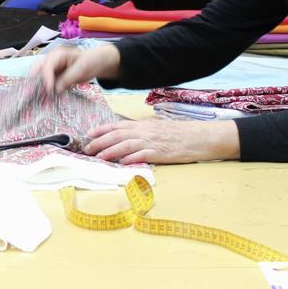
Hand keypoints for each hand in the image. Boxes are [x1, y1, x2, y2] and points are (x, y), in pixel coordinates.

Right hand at [31, 44, 120, 93]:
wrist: (96, 63)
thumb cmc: (90, 61)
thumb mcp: (82, 68)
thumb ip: (68, 78)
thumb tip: (56, 90)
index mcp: (58, 54)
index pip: (47, 66)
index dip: (46, 78)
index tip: (49, 90)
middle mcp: (51, 61)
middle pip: (37, 69)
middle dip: (34, 82)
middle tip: (33, 94)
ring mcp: (52, 70)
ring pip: (39, 78)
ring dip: (38, 88)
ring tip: (37, 100)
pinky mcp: (54, 79)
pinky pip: (46, 85)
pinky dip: (44, 92)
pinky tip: (44, 101)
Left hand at [84, 119, 240, 163]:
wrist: (200, 137)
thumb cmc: (179, 133)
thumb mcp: (158, 127)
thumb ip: (142, 131)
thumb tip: (126, 136)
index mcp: (143, 125)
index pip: (118, 125)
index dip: (102, 130)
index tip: (89, 135)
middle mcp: (145, 131)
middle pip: (118, 135)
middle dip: (100, 142)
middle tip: (87, 149)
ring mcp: (153, 142)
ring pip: (127, 145)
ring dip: (111, 151)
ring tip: (99, 157)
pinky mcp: (161, 153)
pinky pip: (144, 155)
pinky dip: (132, 158)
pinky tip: (123, 163)